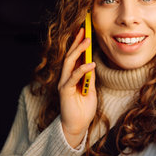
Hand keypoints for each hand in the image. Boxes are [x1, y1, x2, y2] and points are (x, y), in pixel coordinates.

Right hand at [58, 28, 96, 147]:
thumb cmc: (84, 108)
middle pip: (70, 55)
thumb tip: (91, 62)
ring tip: (88, 41)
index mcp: (72, 76)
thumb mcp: (90, 89)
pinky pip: (73, 77)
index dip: (78, 43)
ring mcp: (64, 83)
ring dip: (78, 50)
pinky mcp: (64, 91)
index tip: (85, 30)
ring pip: (69, 62)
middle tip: (84, 29)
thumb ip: (89, 76)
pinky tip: (91, 64)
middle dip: (77, 41)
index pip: (75, 56)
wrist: (78, 126)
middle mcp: (65, 77)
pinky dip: (82, 69)